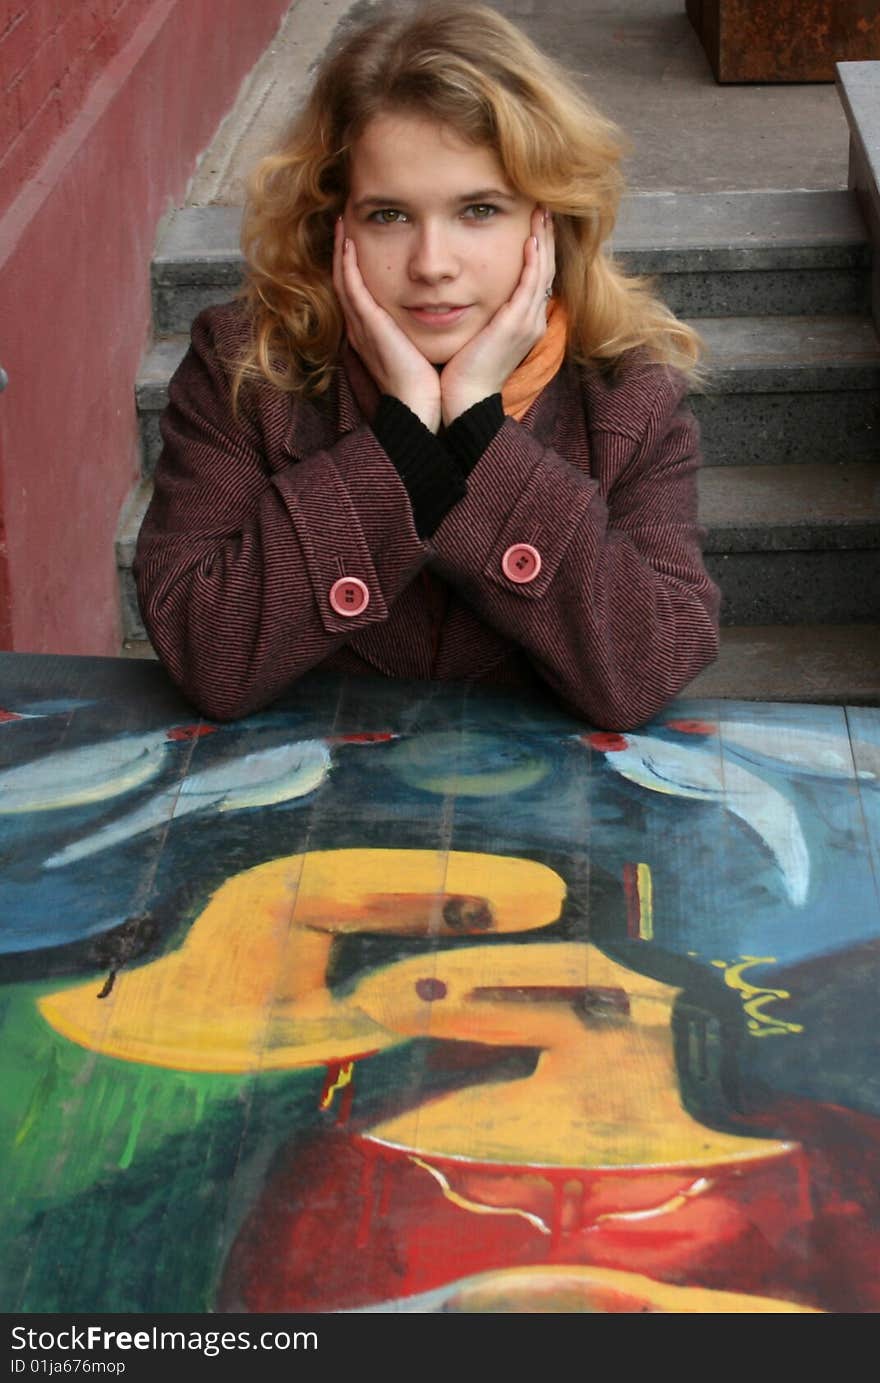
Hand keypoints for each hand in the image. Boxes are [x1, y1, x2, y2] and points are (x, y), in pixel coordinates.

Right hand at [332, 219, 441, 432]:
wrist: (419, 407)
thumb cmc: (425, 384)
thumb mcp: (420, 349)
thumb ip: (421, 330)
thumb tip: (440, 313)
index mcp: (373, 332)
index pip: (359, 290)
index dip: (355, 264)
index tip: (359, 239)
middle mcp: (361, 327)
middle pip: (344, 280)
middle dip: (342, 251)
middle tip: (343, 221)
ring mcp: (361, 326)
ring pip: (343, 278)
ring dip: (341, 249)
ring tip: (341, 222)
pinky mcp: (368, 326)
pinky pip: (351, 287)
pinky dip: (347, 263)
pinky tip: (348, 241)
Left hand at [439, 207, 555, 425]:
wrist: (462, 401)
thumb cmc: (461, 373)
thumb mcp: (475, 336)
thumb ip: (479, 314)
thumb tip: (465, 294)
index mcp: (523, 324)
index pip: (536, 278)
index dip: (538, 250)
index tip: (533, 224)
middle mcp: (532, 322)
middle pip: (546, 270)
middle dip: (545, 237)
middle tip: (544, 207)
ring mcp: (527, 323)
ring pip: (543, 272)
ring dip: (543, 240)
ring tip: (542, 212)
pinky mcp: (515, 325)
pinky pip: (530, 285)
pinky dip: (533, 261)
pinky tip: (531, 239)